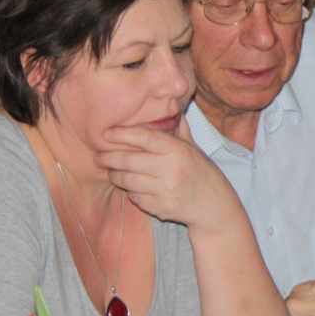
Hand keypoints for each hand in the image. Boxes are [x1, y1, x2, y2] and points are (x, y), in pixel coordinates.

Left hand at [97, 118, 237, 232]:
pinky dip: (131, 192)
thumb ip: (179, 130)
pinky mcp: (160, 208)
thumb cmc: (202, 173)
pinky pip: (135, 198)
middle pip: (128, 161)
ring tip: (112, 172)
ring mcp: (164, 190)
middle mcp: (170, 169)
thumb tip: (172, 106)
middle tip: (99, 157)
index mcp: (178, 150)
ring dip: (116, 176)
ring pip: (127, 181)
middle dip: (108, 158)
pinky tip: (134, 188)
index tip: (106, 133)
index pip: (144, 138)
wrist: (215, 206)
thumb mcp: (194, 149)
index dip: (122, 134)